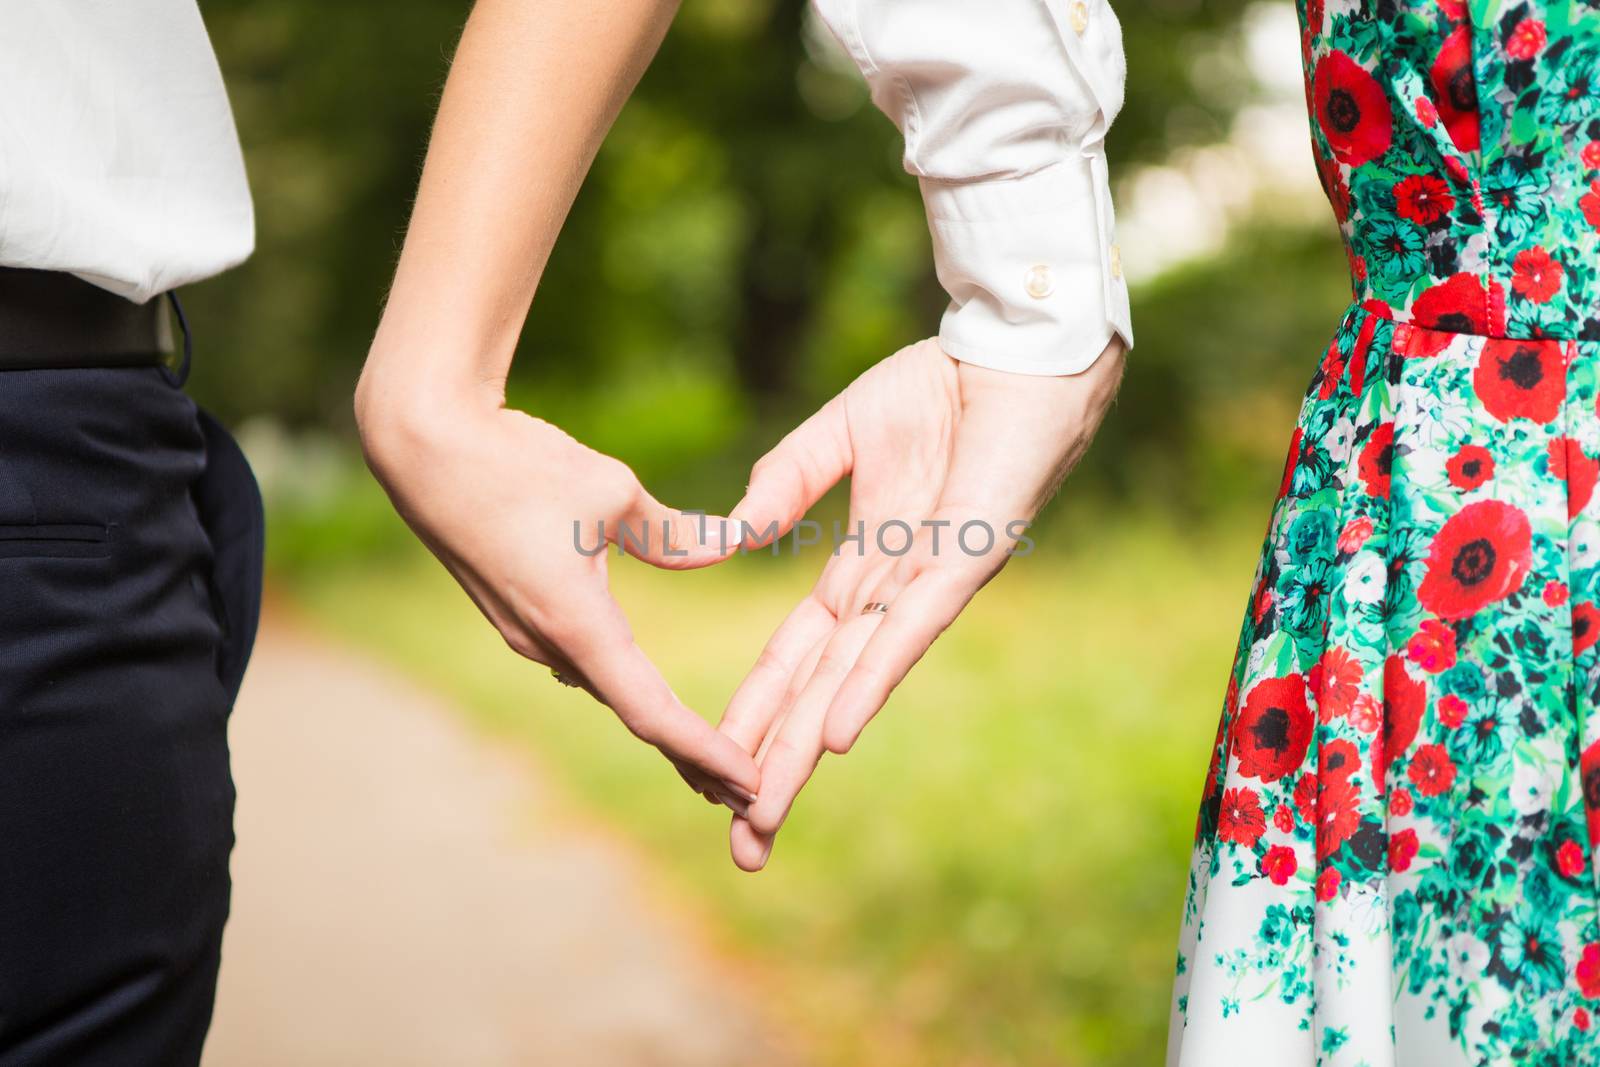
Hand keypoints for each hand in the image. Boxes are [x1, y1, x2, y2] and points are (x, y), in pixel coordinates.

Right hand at [356, 376, 760, 809]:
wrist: (424, 444)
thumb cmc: (518, 463)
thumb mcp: (612, 491)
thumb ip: (675, 534)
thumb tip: (736, 545)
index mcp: (576, 624)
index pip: (651, 710)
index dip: (704, 750)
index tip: (749, 783)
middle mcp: (547, 643)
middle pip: (634, 713)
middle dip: (691, 756)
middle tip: (747, 796)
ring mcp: (525, 633)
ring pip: (606, 687)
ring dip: (657, 722)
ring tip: (707, 757)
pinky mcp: (514, 612)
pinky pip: (580, 662)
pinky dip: (624, 687)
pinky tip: (645, 693)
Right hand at [717, 337, 1123, 869]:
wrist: (1013, 348)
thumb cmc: (942, 387)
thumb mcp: (840, 433)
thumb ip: (788, 478)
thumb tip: (736, 532)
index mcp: (864, 568)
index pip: (798, 656)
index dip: (757, 713)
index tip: (714, 772)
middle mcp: (894, 594)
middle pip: (822, 695)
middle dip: (778, 769)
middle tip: (742, 850)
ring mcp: (930, 584)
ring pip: (856, 682)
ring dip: (809, 750)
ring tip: (767, 814)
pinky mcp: (967, 559)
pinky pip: (912, 630)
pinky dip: (872, 682)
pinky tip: (840, 736)